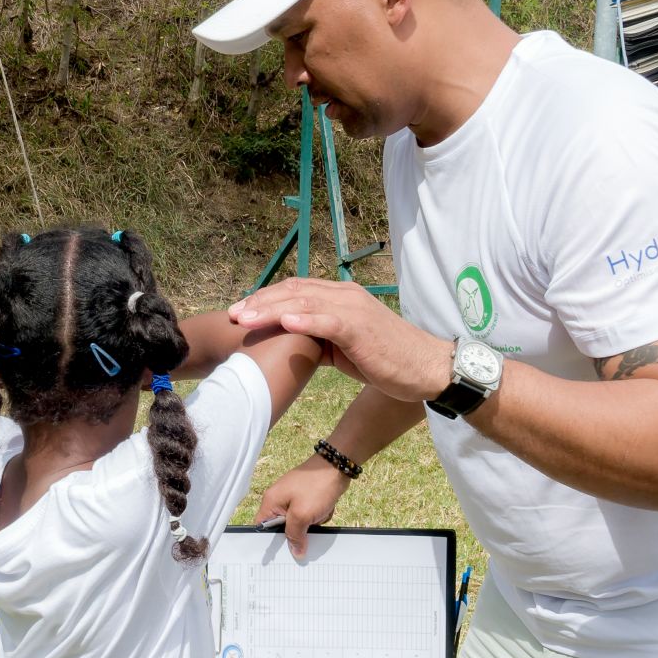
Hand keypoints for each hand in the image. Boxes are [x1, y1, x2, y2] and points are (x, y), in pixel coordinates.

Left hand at [229, 278, 449, 403]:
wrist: (425, 368)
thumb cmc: (386, 359)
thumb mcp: (345, 347)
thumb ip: (319, 338)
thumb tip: (291, 342)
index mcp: (341, 297)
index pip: (296, 289)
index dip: (265, 297)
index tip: (239, 310)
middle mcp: (345, 296)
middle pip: (294, 291)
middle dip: (259, 301)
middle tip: (232, 313)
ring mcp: (354, 310)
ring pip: (305, 302)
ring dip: (271, 309)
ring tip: (245, 317)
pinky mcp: (361, 328)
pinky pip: (328, 321)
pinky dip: (305, 319)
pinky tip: (283, 322)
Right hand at [254, 457, 352, 559]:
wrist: (336, 467)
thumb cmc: (316, 486)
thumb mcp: (302, 515)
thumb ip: (295, 535)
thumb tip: (295, 552)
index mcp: (271, 501)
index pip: (262, 526)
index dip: (271, 540)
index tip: (284, 549)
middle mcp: (278, 499)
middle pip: (282, 526)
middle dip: (297, 531)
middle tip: (307, 530)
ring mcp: (292, 497)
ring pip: (297, 522)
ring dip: (309, 523)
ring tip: (318, 515)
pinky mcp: (305, 497)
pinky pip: (308, 515)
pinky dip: (317, 516)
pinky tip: (324, 509)